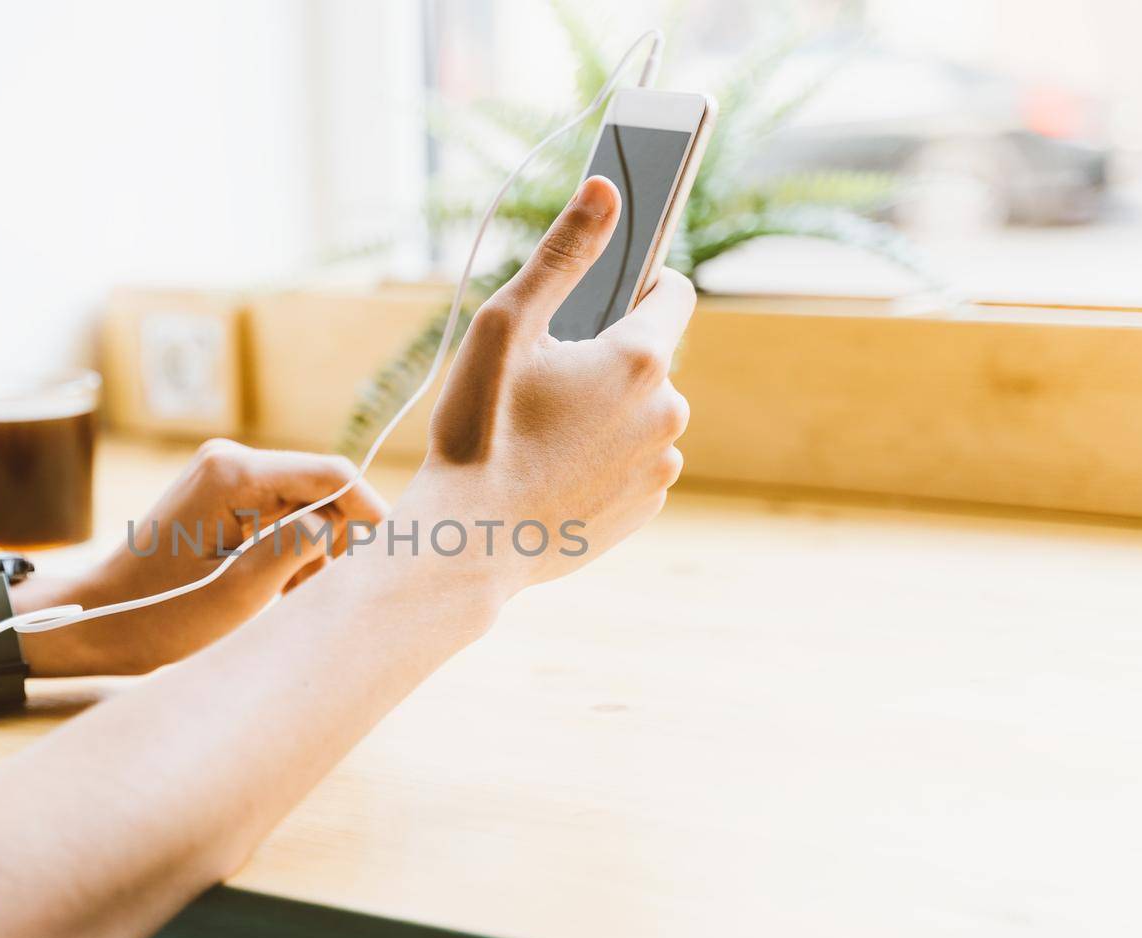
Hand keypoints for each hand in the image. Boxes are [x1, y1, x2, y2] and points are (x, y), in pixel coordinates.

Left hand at [24, 439, 386, 675]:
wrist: (100, 619)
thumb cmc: (159, 614)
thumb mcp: (237, 594)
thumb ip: (297, 549)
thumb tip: (342, 523)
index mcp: (233, 473)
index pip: (332, 474)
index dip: (369, 513)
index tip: (388, 559)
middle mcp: (230, 460)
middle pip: (321, 489)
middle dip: (335, 541)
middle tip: (315, 594)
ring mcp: (225, 475)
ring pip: (306, 505)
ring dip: (312, 552)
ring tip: (287, 599)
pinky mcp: (223, 494)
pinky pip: (282, 514)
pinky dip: (291, 551)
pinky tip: (275, 589)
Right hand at [403, 174, 693, 592]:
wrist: (468, 544)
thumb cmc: (479, 431)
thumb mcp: (505, 326)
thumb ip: (563, 253)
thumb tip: (607, 188)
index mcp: (640, 358)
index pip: (672, 291)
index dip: (637, 283)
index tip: (601, 296)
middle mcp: (668, 411)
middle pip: (649, 359)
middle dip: (604, 360)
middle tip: (539, 383)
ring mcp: (660, 466)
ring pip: (639, 415)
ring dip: (603, 413)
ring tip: (539, 436)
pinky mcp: (644, 509)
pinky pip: (630, 465)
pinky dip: (600, 461)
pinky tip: (551, 473)